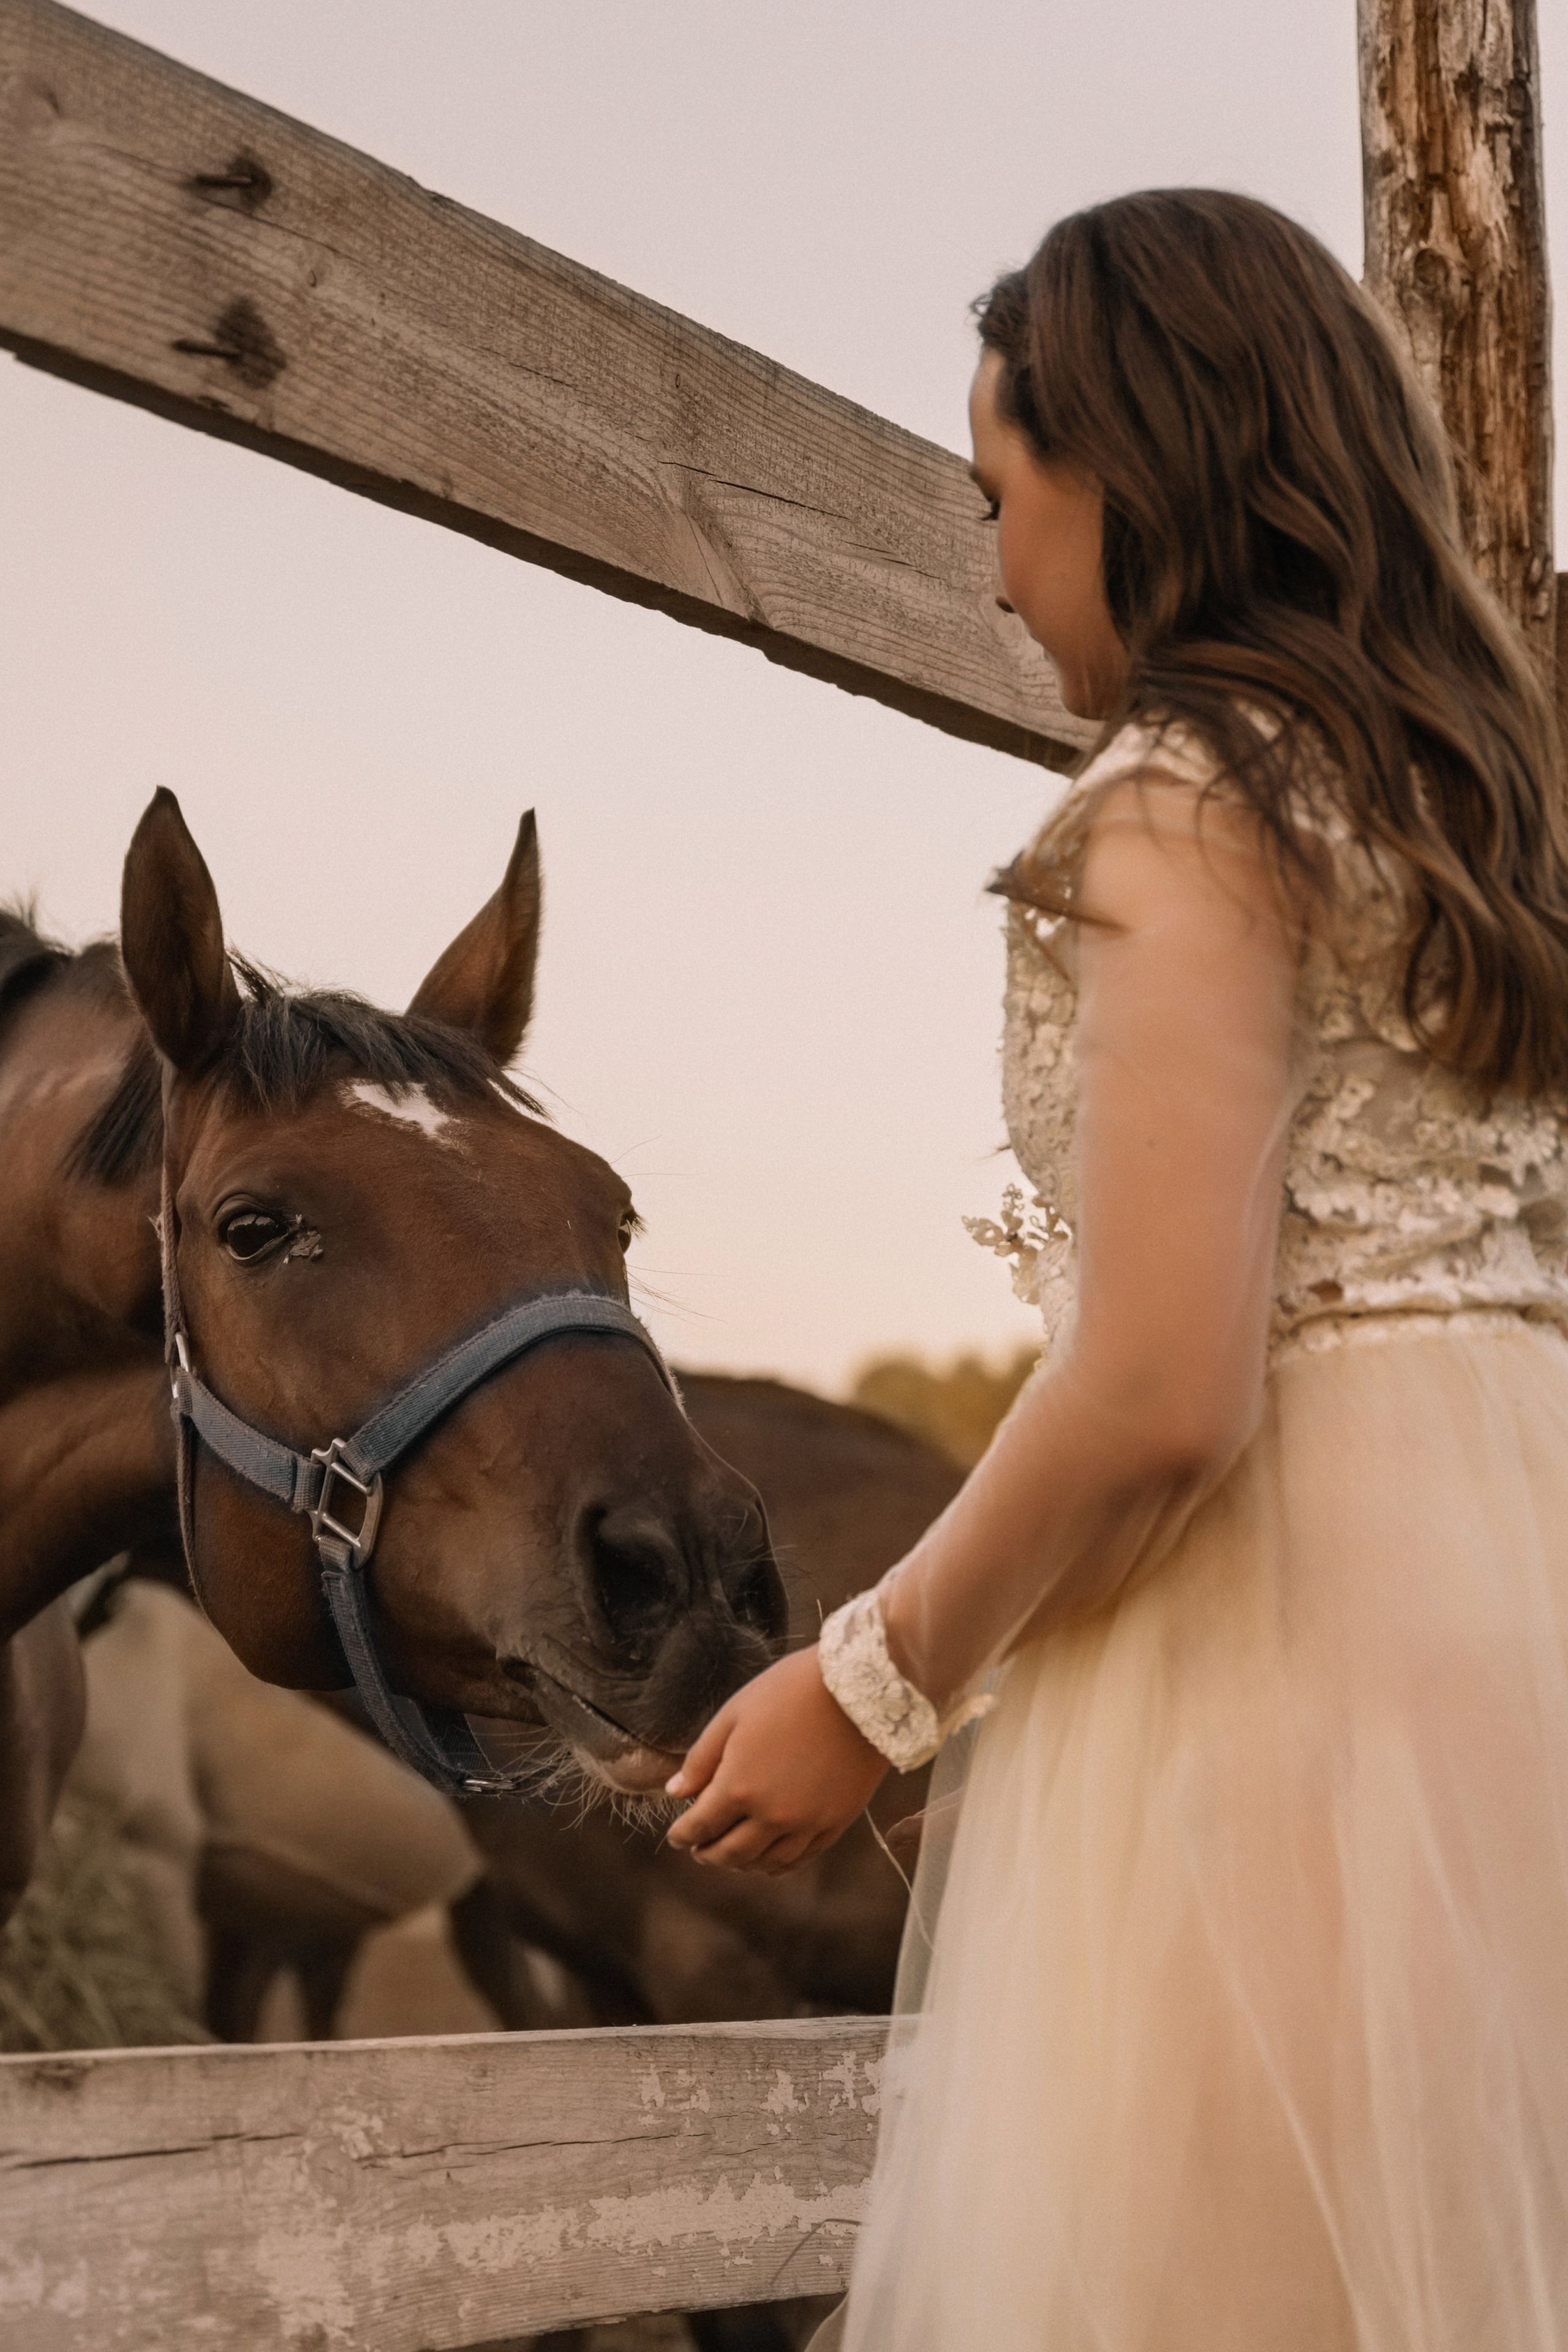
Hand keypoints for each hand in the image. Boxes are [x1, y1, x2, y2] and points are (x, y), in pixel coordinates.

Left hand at [665, 1646, 888, 1872]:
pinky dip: (780, 1865)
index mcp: (739, 1787)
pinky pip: (802, 1857)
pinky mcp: (837, 1821)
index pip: (701, 1825)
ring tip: (731, 1857)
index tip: (675, 1836)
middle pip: (730, 1852)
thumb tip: (677, 1791)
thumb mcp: (734, 1714)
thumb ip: (702, 1758)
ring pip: (766, 1862)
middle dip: (708, 1853)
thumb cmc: (790, 1690)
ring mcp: (807, 1823)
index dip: (683, 1834)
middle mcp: (772, 1816)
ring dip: (742, 1864)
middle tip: (698, 1849)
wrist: (858, 1687)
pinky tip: (770, 1861)